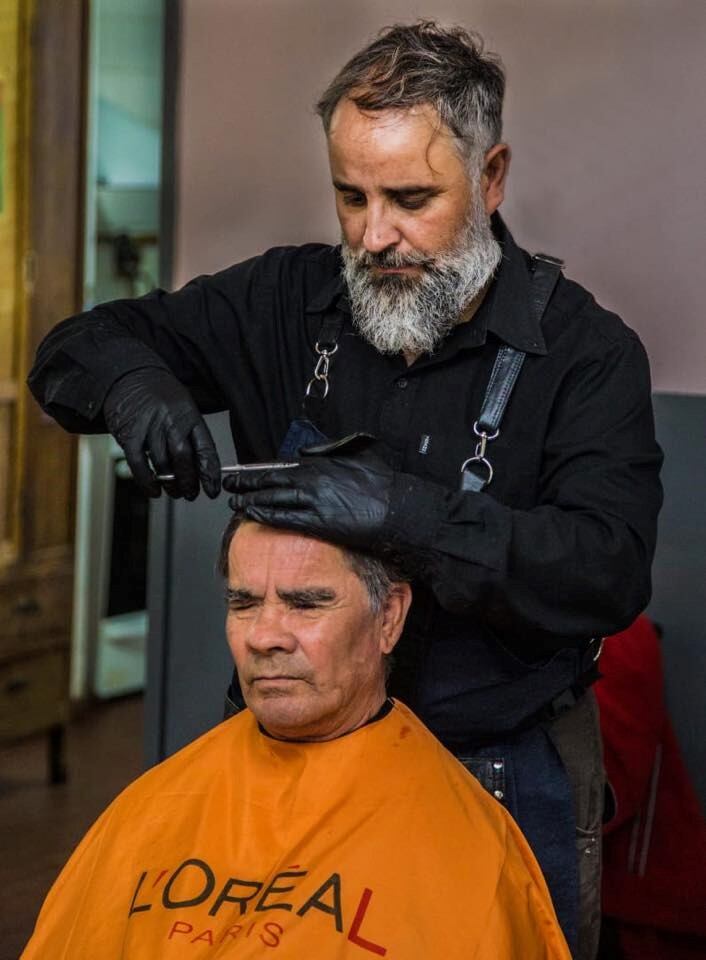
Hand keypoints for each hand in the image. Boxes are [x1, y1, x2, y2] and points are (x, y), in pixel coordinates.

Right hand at [103, 368, 220, 498]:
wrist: (127, 373)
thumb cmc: (159, 394)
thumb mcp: (183, 406)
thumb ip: (191, 434)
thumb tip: (201, 467)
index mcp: (189, 415)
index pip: (205, 448)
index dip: (210, 473)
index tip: (213, 489)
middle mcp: (171, 420)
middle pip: (183, 458)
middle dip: (189, 481)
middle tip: (191, 494)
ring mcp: (149, 427)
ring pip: (162, 463)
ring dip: (169, 483)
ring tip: (173, 491)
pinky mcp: (129, 433)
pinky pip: (139, 463)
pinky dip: (147, 481)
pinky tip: (154, 489)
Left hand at [224, 433, 393, 548]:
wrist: (398, 508)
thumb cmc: (383, 483)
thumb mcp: (359, 452)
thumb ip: (330, 450)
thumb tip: (306, 452)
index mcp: (322, 463)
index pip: (283, 466)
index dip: (261, 470)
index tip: (246, 473)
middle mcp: (313, 479)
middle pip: (271, 480)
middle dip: (246, 482)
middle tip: (228, 484)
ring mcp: (314, 500)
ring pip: (273, 498)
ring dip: (250, 499)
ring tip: (234, 501)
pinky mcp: (318, 521)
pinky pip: (284, 517)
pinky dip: (265, 513)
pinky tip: (251, 513)